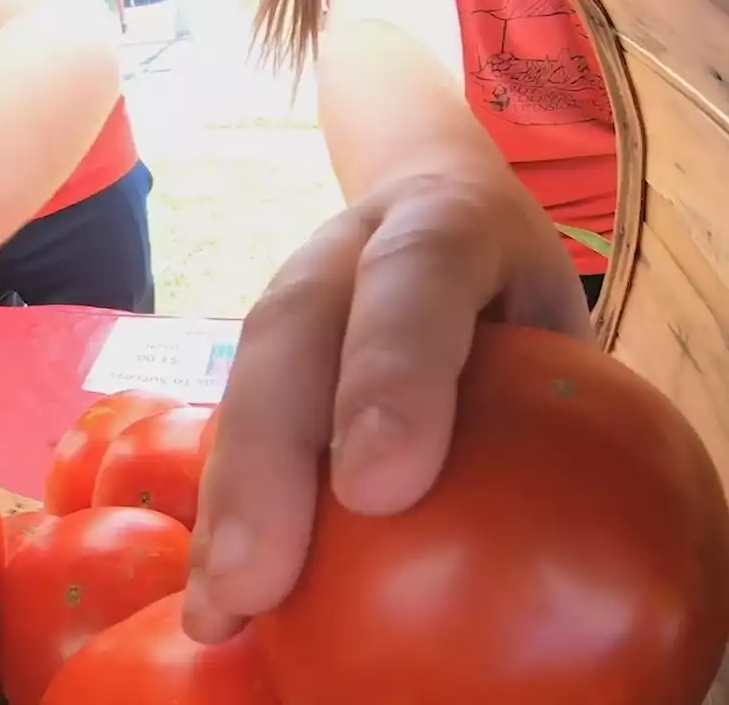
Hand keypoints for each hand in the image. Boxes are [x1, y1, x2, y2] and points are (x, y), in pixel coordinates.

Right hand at [182, 173, 593, 641]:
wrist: (432, 204)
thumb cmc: (512, 289)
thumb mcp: (555, 316)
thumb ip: (564, 399)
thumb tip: (594, 568)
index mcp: (444, 222)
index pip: (417, 275)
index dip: (391, 370)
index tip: (377, 490)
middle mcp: (347, 251)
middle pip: (291, 334)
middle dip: (266, 458)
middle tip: (258, 582)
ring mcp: (289, 295)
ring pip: (243, 383)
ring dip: (224, 503)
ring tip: (219, 610)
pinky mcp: (261, 353)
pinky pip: (234, 429)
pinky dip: (223, 515)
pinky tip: (220, 600)